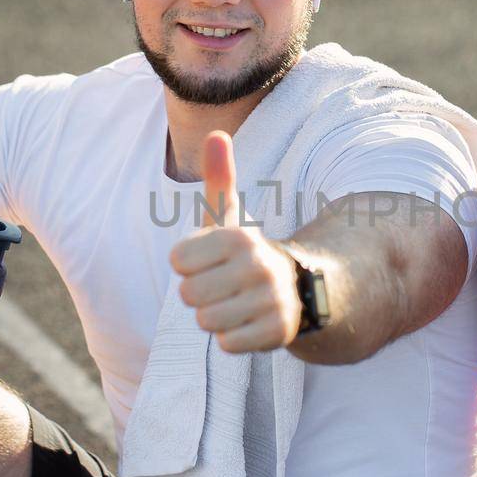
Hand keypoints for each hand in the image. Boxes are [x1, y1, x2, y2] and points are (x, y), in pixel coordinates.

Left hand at [170, 131, 302, 352]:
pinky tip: (249, 322)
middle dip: (202, 293)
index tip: (212, 261)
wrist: (299, 288)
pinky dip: (234, 338)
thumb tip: (216, 132)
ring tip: (238, 303)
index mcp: (237, 237)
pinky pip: (228, 343)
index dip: (189, 263)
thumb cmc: (247, 253)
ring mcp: (269, 300)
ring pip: (206, 321)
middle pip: (188, 294)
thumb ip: (219, 178)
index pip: (177, 261)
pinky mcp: (277, 332)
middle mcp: (256, 266)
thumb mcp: (231, 217)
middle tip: (226, 286)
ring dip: (217, 317)